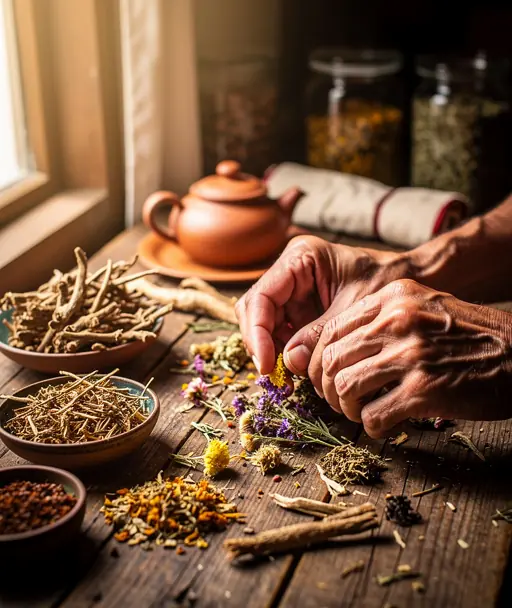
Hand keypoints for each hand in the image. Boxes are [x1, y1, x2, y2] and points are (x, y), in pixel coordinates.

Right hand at [235, 235, 407, 373]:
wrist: (414, 281)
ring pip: (266, 326)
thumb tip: (289, 362)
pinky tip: (298, 373)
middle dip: (262, 344)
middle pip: (256, 311)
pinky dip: (287, 355)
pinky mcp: (301, 310)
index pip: (261, 296)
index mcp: (300, 258)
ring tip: (290, 380)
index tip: (266, 364)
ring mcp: (294, 292)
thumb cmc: (388, 283)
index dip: (257, 332)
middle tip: (275, 376)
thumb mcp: (355, 310)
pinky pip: (284, 334)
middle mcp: (290, 273)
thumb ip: (320, 334)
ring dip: (274, 353)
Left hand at [308, 278, 511, 436]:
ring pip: (344, 388)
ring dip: (346, 409)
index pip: (331, 329)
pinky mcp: (423, 389)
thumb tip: (336, 350)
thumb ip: (381, 320)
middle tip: (339, 402)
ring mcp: (410, 354)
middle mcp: (397, 320)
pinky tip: (384, 427)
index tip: (325, 377)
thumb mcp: (423, 308)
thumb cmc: (470, 335)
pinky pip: (373, 415)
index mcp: (392, 298)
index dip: (320, 360)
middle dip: (327, 388)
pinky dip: (371, 427)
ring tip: (360, 414)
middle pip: (331, 360)